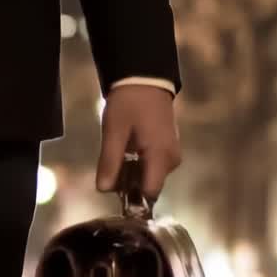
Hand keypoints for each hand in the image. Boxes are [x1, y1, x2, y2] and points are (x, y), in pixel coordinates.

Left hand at [95, 85, 181, 199]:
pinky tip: (127, 152)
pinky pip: (154, 166)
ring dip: (133, 174)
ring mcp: (172, 154)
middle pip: (149, 186)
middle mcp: (172, 160)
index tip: (115, 190)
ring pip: (151, 177)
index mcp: (160, 157)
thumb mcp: (114, 132)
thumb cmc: (129, 103)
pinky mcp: (169, 148)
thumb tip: (103, 190)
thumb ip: (109, 162)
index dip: (132, 197)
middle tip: (111, 168)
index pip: (150, 193)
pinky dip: (139, 165)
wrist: (145, 78)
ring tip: (118, 156)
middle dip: (129, 184)